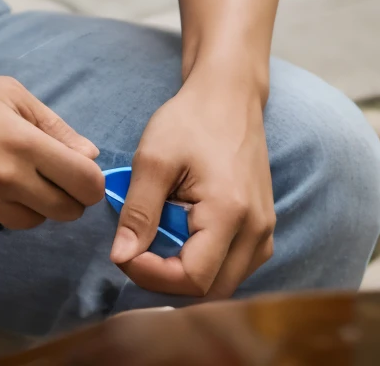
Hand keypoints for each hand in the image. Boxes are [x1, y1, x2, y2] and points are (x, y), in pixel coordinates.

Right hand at [0, 73, 104, 232]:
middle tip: (51, 176)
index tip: (81, 172)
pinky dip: (0, 211)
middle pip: (66, 211)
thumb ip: (54, 126)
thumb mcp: (9, 93)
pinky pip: (0, 226)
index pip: (86, 183)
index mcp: (24, 143)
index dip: (91, 181)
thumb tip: (90, 156)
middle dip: (68, 196)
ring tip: (11, 174)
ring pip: (34, 222)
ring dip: (33, 204)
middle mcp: (7, 179)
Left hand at [110, 66, 274, 296]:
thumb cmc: (190, 120)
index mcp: (231, 213)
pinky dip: (203, 262)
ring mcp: (264, 232)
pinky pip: (233, 267)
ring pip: (223, 284)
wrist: (229, 96)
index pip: (192, 278)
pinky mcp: (262, 229)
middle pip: (210, 291)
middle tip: (136, 250)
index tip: (123, 254)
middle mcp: (257, 231)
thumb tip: (121, 257)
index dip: (152, 276)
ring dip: (185, 273)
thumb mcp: (153, 158)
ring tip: (157, 238)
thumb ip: (138, 211)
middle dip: (167, 280)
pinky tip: (180, 234)